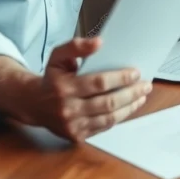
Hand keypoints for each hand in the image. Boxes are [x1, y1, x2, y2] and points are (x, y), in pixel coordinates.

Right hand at [30, 37, 150, 141]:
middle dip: (131, 93)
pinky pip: (104, 127)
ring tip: (141, 96)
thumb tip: (99, 42)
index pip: (98, 83)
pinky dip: (119, 117)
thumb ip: (76, 46)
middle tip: (145, 85)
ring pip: (109, 118)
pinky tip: (128, 108)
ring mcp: (72, 125)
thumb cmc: (52, 78)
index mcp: (63, 87)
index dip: (120, 78)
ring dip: (130, 107)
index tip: (136, 73)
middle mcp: (67, 108)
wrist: (34, 104)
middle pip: (108, 102)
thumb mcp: (58, 57)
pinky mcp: (76, 136)